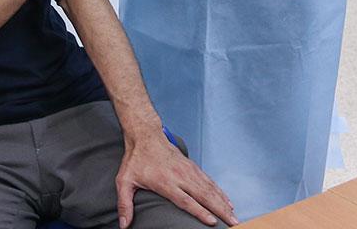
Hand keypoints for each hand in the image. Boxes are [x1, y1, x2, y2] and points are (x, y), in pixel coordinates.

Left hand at [117, 133, 237, 227]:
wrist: (146, 136)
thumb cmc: (136, 160)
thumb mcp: (125, 181)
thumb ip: (125, 204)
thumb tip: (123, 225)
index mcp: (166, 182)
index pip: (186, 200)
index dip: (200, 212)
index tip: (212, 221)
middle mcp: (181, 176)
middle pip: (204, 196)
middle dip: (220, 209)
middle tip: (232, 221)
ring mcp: (189, 171)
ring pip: (210, 188)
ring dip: (223, 201)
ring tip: (233, 214)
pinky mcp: (193, 167)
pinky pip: (209, 181)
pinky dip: (220, 191)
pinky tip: (227, 200)